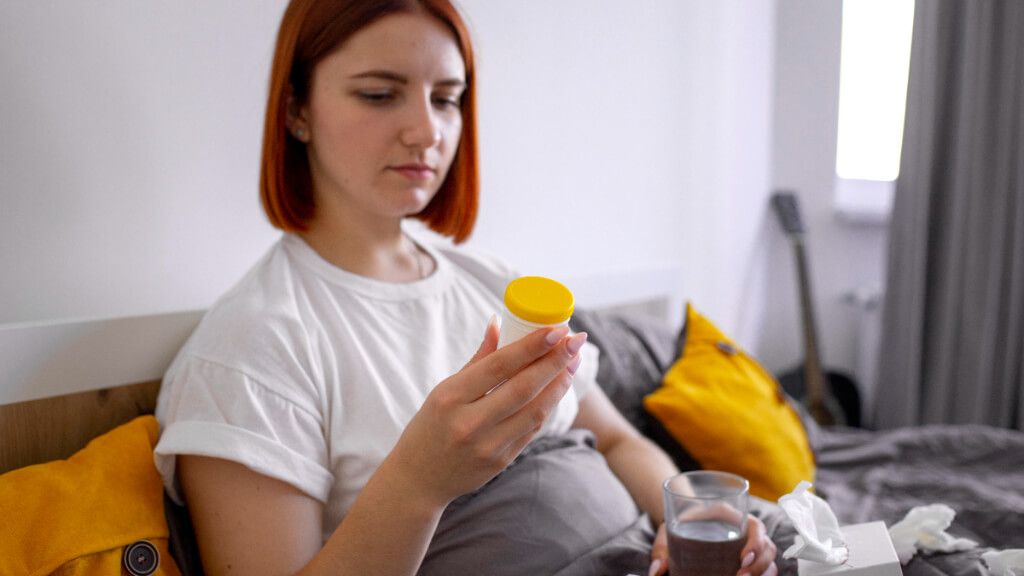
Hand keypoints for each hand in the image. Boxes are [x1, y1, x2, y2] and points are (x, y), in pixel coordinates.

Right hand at [387, 317, 585, 507]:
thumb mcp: (444, 390)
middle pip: (524, 388)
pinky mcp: (501, 462)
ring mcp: (487, 446)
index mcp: (450, 398)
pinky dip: (548, 406)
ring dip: (559, 384)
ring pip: (536, 411)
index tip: (557, 329)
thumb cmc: (431, 426)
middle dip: (556, 361)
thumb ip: (477, 360)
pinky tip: (558, 387)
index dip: (532, 346)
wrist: (419, 480)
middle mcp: (469, 423)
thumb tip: (499, 323)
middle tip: (577, 339)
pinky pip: (532, 429)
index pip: (499, 366)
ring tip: (574, 361)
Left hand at [647, 516, 776, 575]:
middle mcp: (744, 528)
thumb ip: (662, 549)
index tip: (742, 559)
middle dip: (759, 565)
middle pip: (767, 545)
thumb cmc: (678, 524)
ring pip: (769, 559)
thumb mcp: (669, 532)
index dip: (756, 542)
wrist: (681, 526)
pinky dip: (762, 575)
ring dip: (763, 573)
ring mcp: (749, 545)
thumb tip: (656, 571)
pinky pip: (765, 568)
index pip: (755, 525)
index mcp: (729, 514)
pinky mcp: (748, 560)